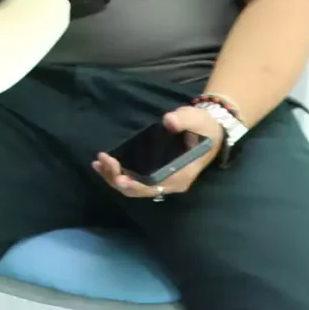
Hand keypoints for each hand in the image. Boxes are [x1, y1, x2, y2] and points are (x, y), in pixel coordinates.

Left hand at [92, 106, 224, 200]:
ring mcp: (164, 180)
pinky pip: (135, 180)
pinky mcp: (157, 174)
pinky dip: (119, 175)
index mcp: (181, 175)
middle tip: (102, 160)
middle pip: (140, 190)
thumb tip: (169, 121)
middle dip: (118, 179)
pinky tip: (104, 165)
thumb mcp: (196, 119)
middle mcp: (171, 183)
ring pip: (135, 187)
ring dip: (114, 178)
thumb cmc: (203, 126)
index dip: (136, 184)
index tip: (119, 177)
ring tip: (97, 163)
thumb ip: (183, 120)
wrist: (211, 130)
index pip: (155, 187)